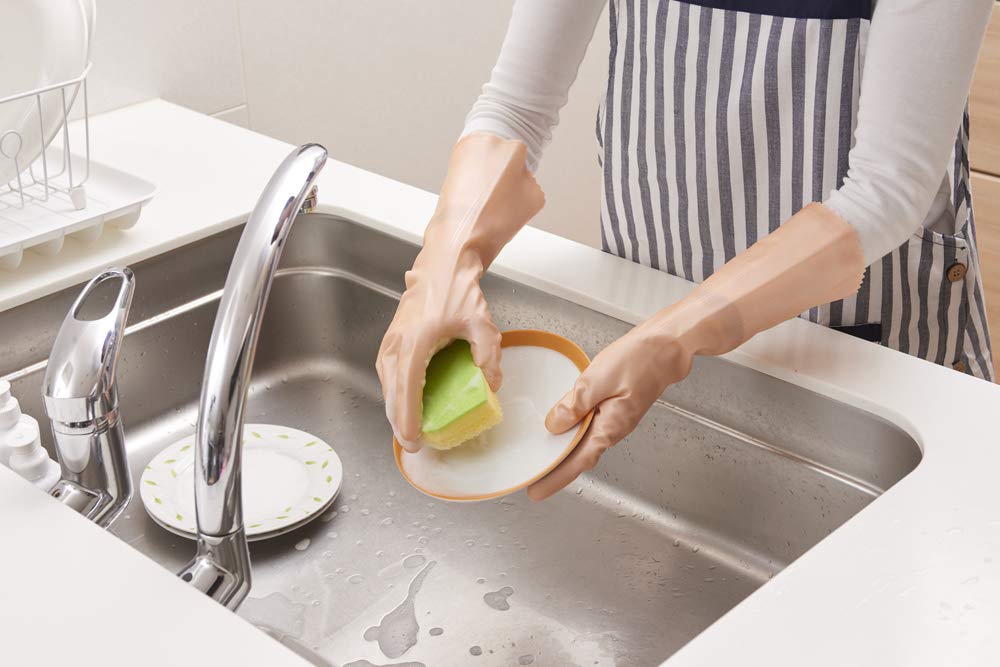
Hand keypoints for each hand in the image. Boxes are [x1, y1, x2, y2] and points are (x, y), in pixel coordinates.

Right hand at [376, 250, 501, 452]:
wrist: (441, 264)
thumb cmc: (456, 289)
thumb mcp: (481, 322)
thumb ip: (488, 353)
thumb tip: (491, 382)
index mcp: (415, 342)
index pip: (407, 390)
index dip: (409, 418)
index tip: (414, 439)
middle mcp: (397, 344)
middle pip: (392, 393)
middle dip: (400, 422)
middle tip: (414, 444)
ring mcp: (391, 341)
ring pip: (387, 384)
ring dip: (395, 408)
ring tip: (409, 428)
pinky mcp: (392, 339)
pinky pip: (389, 373)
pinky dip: (395, 392)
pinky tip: (406, 402)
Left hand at [526, 203, 866, 499]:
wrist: (669, 345)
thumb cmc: (640, 359)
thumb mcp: (599, 379)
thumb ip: (575, 405)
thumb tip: (554, 426)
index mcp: (610, 427)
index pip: (578, 461)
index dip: (556, 477)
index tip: (537, 492)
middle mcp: (614, 428)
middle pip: (580, 456)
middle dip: (557, 470)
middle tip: (534, 481)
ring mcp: (617, 418)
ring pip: (585, 441)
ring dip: (565, 452)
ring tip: (544, 459)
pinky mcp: (617, 405)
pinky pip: (591, 425)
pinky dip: (574, 432)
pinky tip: (564, 427)